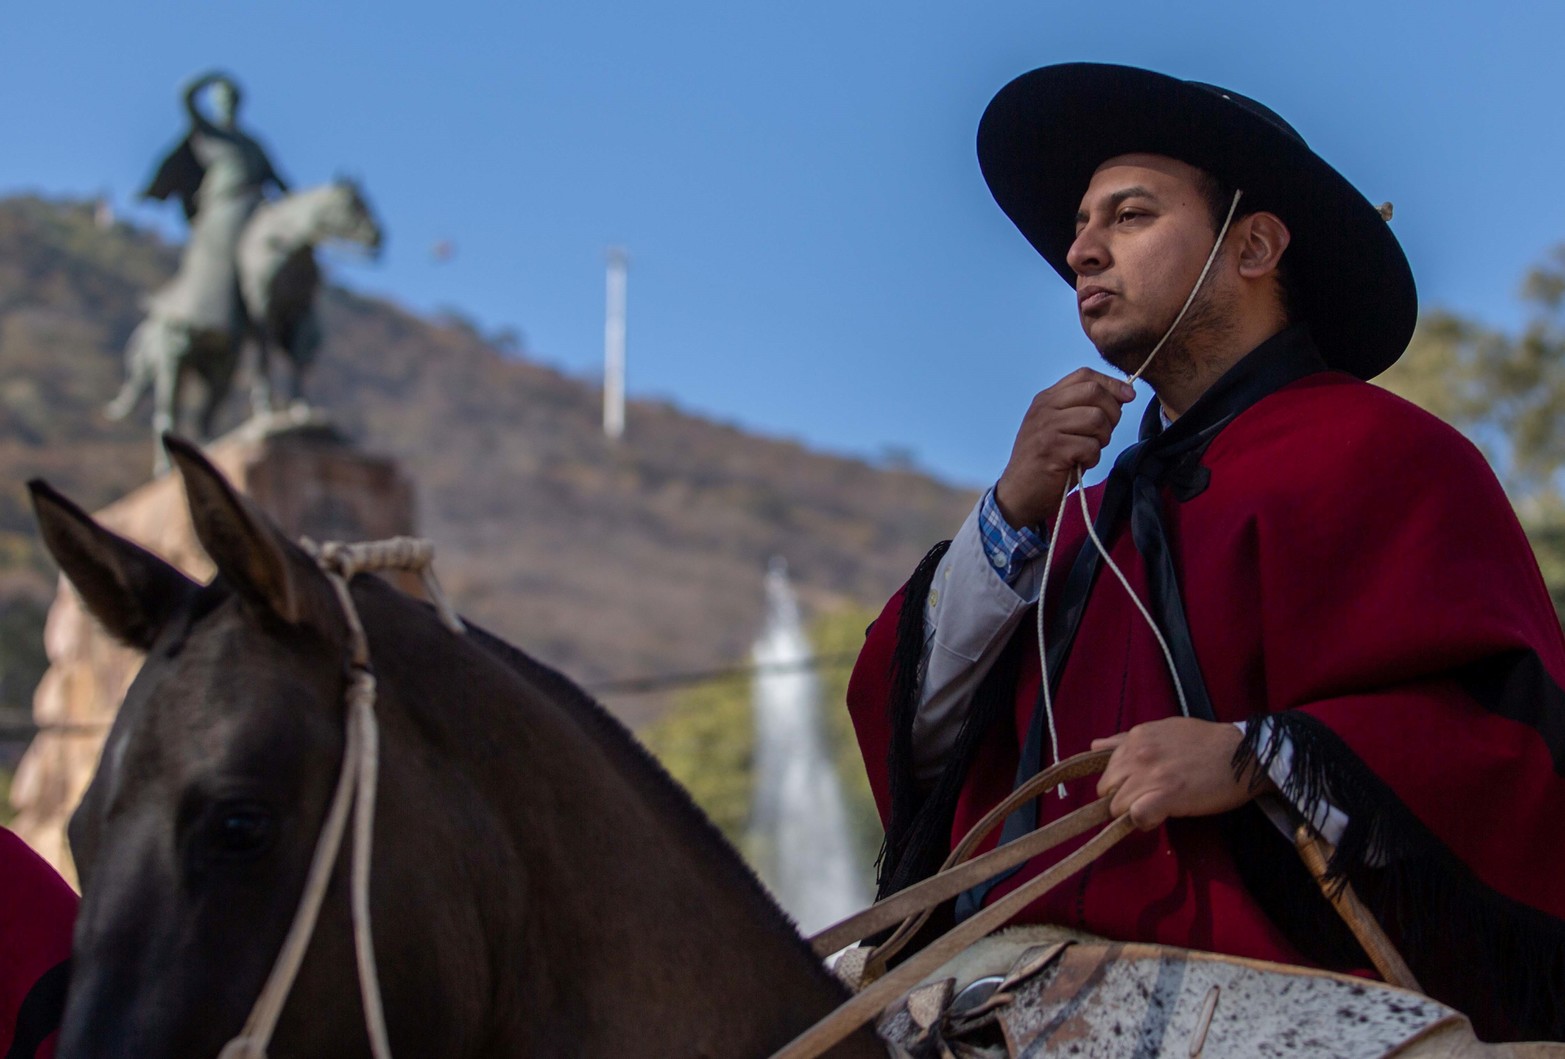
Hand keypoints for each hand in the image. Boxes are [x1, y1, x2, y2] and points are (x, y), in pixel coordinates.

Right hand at [995, 368, 1135, 528]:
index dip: (1112, 383)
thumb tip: (1122, 396)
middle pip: (1093, 392)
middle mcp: (1044, 408)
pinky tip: (1080, 464)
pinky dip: (1092, 458)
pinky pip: (1090, 446)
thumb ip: (1082, 409)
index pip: (1084, 375)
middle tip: (1105, 433)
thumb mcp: (1059, 427)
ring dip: (1102, 438)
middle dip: (1112, 412)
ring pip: (1096, 418)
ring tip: (1090, 450)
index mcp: (1046, 399)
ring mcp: (1046, 427)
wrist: (1019, 493)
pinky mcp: (1051, 449)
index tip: (1128, 396)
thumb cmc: (1047, 462)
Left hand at [1091, 718, 1272, 830]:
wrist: (1245, 753)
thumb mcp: (1162, 730)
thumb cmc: (1207, 743)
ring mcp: (1151, 774)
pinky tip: (1160, 816)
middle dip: (1122, 800)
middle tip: (1148, 801)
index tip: (1138, 790)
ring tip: (1159, 808)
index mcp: (1135, 738)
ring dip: (1134, 813)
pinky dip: (1144, 822)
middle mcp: (1137, 754)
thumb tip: (1094, 746)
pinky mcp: (1167, 795)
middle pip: (1106, 791)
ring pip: (1117, 807)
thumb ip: (1126, 741)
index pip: (1106, 772)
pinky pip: (1136, 816)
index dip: (1119, 786)